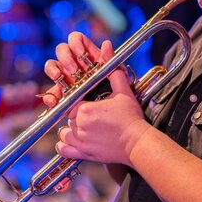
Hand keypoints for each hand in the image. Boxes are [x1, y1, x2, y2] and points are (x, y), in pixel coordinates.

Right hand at [41, 31, 112, 107]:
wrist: (114, 115)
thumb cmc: (117, 91)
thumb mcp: (118, 75)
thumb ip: (112, 60)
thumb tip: (106, 44)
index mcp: (88, 56)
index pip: (75, 39)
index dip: (75, 42)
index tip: (81, 54)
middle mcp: (75, 64)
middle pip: (61, 50)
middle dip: (65, 57)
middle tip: (74, 69)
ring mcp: (66, 78)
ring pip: (52, 66)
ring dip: (53, 70)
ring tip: (59, 78)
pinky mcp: (61, 94)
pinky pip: (50, 92)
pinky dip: (50, 95)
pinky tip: (54, 100)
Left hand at [42, 32, 149, 165]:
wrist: (138, 143)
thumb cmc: (131, 118)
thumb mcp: (123, 92)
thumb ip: (112, 70)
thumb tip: (107, 47)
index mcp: (85, 109)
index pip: (70, 103)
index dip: (78, 103)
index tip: (86, 105)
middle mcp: (79, 125)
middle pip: (68, 117)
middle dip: (77, 116)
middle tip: (92, 117)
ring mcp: (80, 141)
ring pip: (64, 132)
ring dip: (70, 130)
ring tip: (85, 128)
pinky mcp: (83, 154)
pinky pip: (64, 149)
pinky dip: (65, 146)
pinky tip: (74, 141)